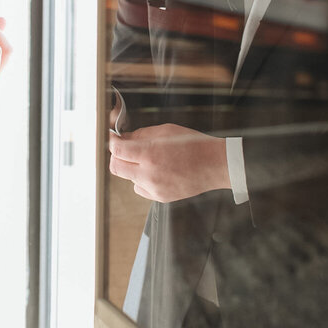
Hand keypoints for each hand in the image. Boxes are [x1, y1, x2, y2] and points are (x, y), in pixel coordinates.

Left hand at [108, 123, 229, 201]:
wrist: (214, 165)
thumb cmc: (193, 144)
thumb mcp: (165, 130)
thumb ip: (140, 135)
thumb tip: (122, 139)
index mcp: (150, 153)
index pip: (116, 150)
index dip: (112, 142)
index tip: (114, 139)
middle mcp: (149, 173)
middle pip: (116, 167)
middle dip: (117, 157)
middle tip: (125, 150)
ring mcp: (154, 188)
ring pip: (128, 178)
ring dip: (132, 168)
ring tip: (150, 160)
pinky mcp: (160, 197)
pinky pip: (140, 188)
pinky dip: (143, 180)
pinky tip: (157, 172)